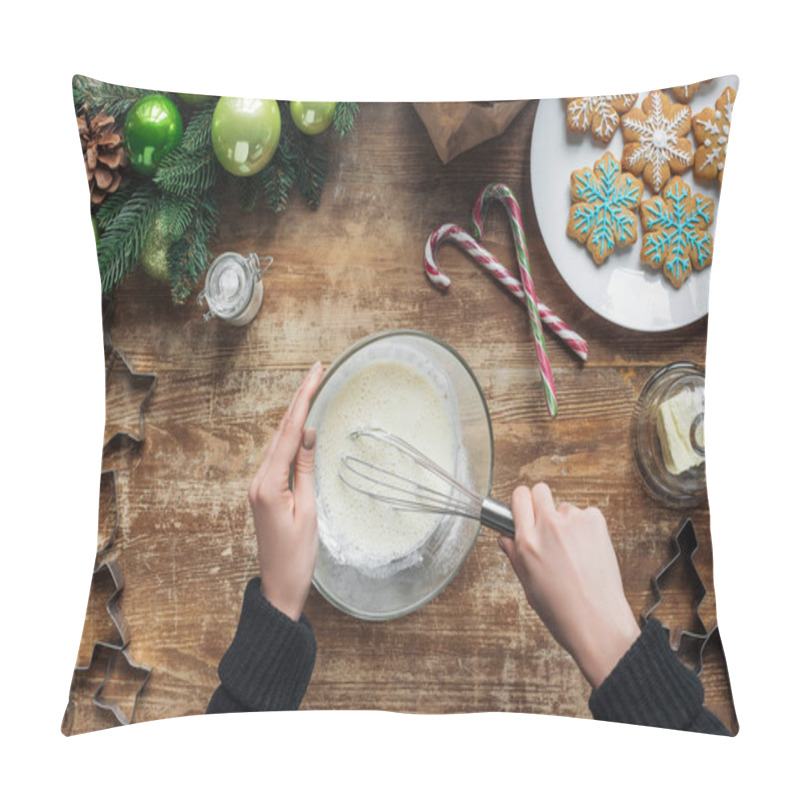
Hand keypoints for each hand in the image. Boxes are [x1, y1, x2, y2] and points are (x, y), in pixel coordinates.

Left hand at [248, 362, 323, 620]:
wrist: (279, 586)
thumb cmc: (297, 555)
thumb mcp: (308, 510)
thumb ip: (304, 468)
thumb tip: (308, 431)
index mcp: (269, 483)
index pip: (288, 431)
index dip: (303, 399)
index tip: (315, 373)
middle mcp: (259, 480)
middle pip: (280, 430)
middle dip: (299, 398)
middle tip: (316, 369)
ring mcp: (259, 485)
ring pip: (278, 440)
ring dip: (295, 413)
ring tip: (311, 387)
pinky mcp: (265, 492)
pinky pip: (278, 455)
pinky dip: (290, 434)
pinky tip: (300, 423)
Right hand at [498, 483, 640, 688]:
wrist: (598, 623)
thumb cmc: (563, 611)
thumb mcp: (528, 585)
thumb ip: (515, 556)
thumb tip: (505, 538)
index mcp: (527, 542)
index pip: (518, 496)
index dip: (521, 502)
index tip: (523, 510)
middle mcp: (549, 527)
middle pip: (540, 490)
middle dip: (540, 503)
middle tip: (547, 524)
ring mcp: (574, 522)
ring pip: (565, 506)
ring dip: (566, 521)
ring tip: (573, 551)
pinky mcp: (596, 523)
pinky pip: (587, 514)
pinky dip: (586, 527)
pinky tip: (587, 550)